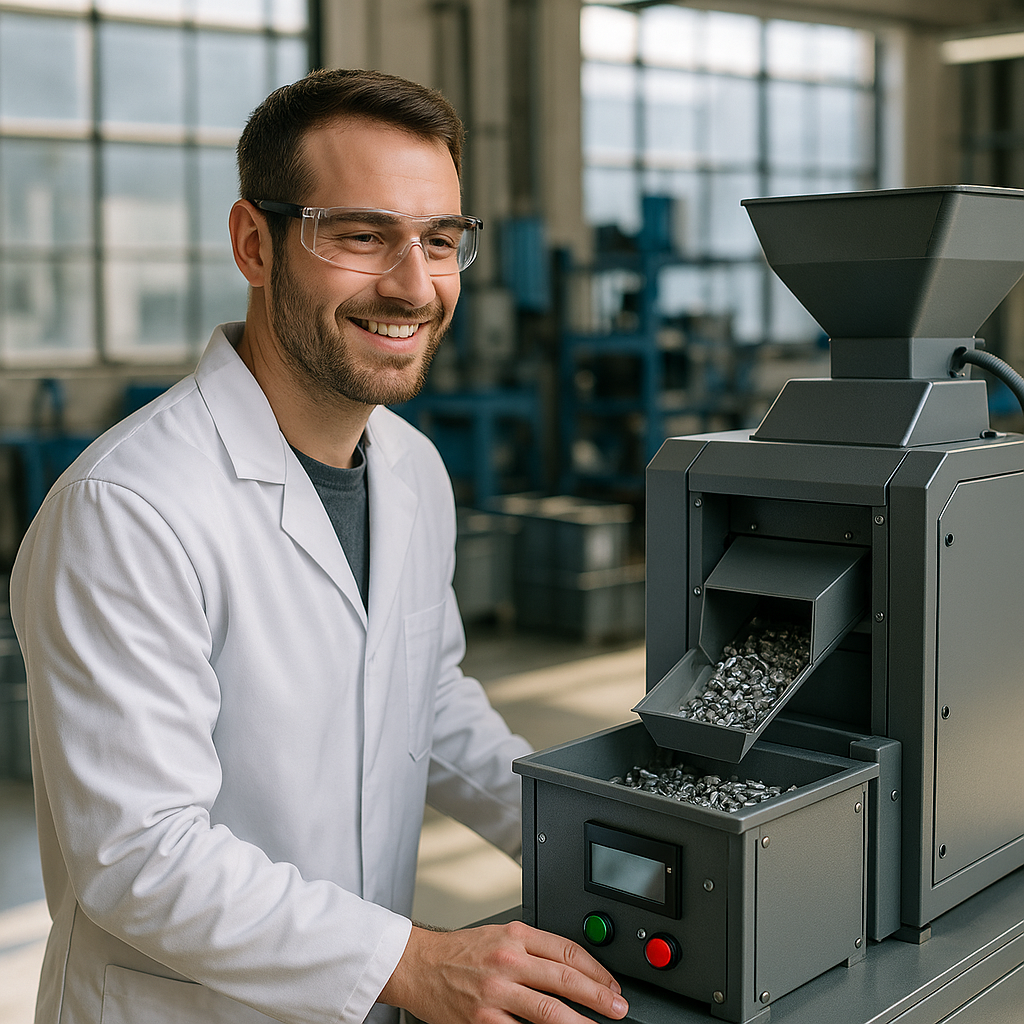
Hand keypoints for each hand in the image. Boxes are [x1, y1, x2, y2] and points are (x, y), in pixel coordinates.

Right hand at [378, 921, 628, 1023]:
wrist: (418, 964)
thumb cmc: (459, 951)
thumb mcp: (499, 934)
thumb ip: (533, 947)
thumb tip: (572, 967)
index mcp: (516, 935)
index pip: (568, 951)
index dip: (597, 970)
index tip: (612, 985)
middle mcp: (508, 960)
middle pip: (565, 979)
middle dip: (599, 997)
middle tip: (619, 1008)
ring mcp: (496, 992)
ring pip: (549, 1011)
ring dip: (580, 1023)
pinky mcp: (483, 1020)